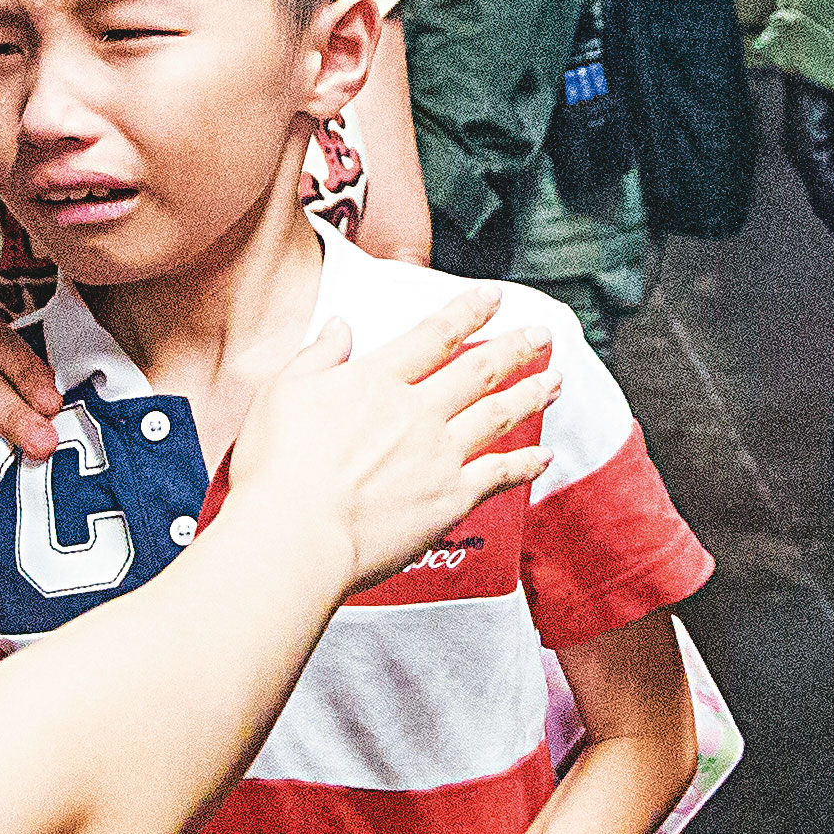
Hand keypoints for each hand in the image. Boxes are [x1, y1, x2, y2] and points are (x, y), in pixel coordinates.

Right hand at [233, 300, 553, 594]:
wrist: (295, 535)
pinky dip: (526, 463)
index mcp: (376, 381)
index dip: (468, 311)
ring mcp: (439, 455)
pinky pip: (499, 474)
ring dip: (531, 393)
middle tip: (543, 334)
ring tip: (555, 380)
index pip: (433, 335)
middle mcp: (416, 411)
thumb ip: (317, 356)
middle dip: (516, 346)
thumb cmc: (277, 471)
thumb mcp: (281, 394)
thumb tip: (339, 326)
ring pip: (498, 414)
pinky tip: (544, 455)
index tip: (493, 298)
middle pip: (478, 369)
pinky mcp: (450, 499)